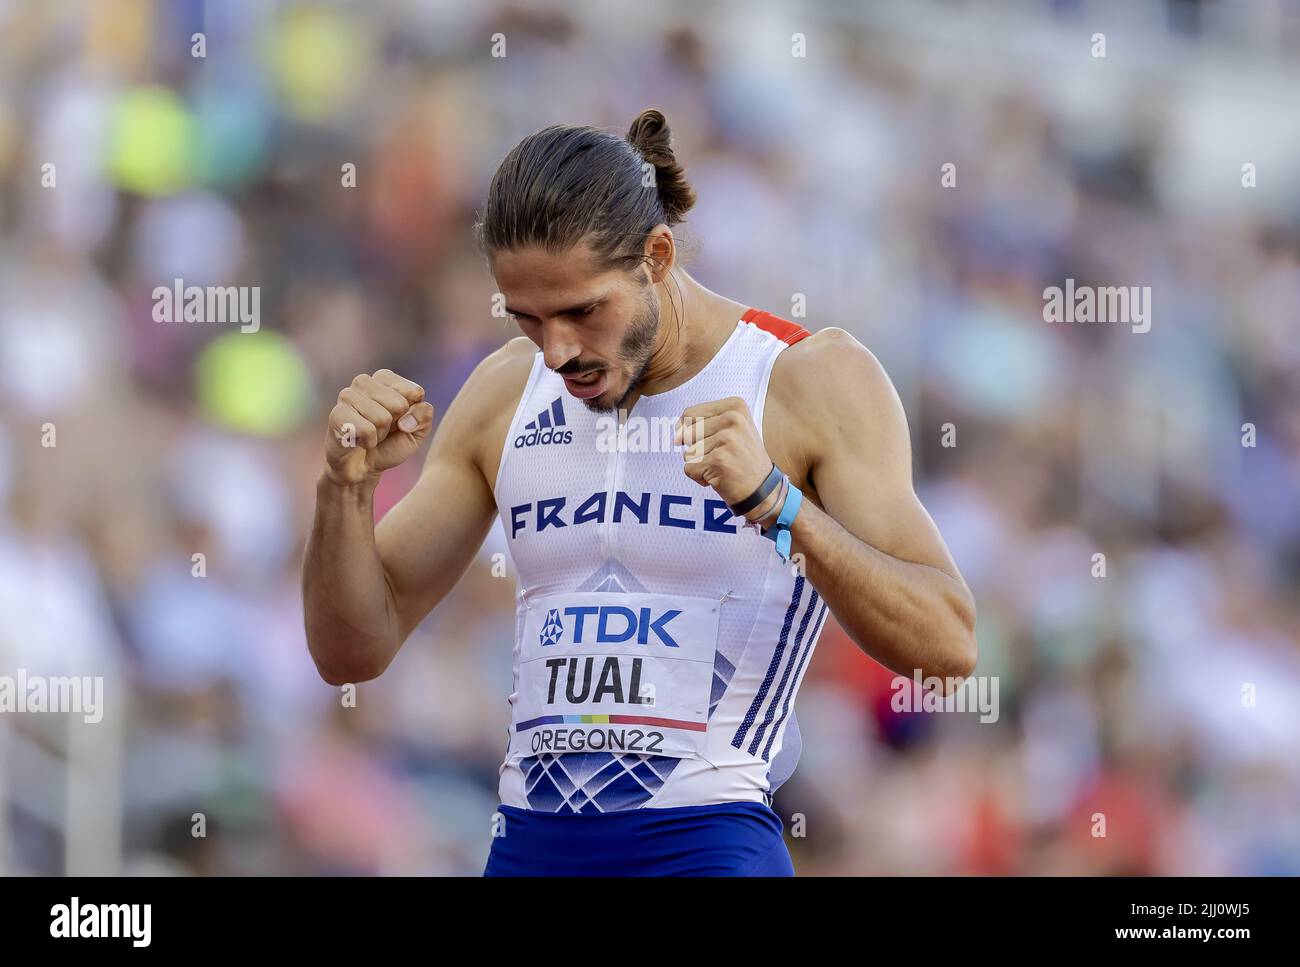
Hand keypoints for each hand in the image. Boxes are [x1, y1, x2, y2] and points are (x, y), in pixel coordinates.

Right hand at [325, 369, 434, 485]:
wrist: (362, 468)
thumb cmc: (390, 444)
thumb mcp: (417, 431)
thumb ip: (424, 416)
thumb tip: (405, 420)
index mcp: (386, 379)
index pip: (415, 392)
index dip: (411, 415)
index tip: (399, 421)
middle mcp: (364, 382)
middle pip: (399, 405)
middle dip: (395, 425)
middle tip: (381, 431)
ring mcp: (347, 396)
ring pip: (382, 418)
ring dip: (380, 435)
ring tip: (369, 435)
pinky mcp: (336, 414)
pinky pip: (366, 431)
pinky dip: (368, 442)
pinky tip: (357, 441)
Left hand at [675, 396, 773, 508]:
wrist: (762, 489)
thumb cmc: (742, 459)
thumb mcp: (730, 429)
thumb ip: (701, 423)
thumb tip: (676, 437)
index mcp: (735, 405)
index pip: (689, 414)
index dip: (691, 431)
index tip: (711, 441)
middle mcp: (733, 418)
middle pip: (687, 433)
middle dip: (698, 449)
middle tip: (722, 455)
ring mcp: (727, 439)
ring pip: (688, 452)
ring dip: (701, 464)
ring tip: (723, 466)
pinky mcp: (719, 460)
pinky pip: (689, 468)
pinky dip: (700, 477)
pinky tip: (721, 476)